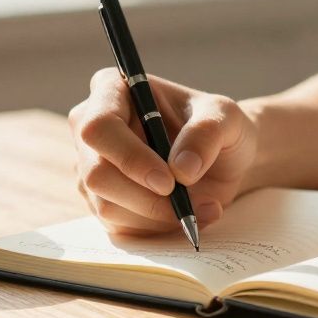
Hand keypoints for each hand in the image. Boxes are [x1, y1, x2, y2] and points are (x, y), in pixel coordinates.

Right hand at [68, 68, 257, 234]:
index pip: (100, 127)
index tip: (168, 181)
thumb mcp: (226, 118)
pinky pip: (120, 225)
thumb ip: (207, 134)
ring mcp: (92, 166)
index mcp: (112, 90)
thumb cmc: (218, 127)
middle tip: (187, 203)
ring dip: (158, 215)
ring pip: (107, 205)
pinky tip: (190, 215)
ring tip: (204, 206)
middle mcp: (91, 127)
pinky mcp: (103, 199)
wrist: (222, 159)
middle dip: (145, 197)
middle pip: (96, 173)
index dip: (129, 158)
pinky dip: (158, 227)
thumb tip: (181, 170)